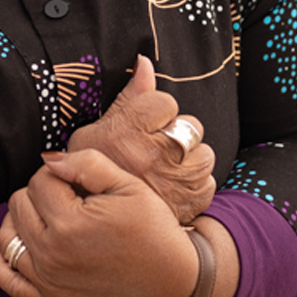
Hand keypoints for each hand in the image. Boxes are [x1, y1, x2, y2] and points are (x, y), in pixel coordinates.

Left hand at [0, 149, 199, 296]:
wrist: (170, 280)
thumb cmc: (154, 231)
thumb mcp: (130, 186)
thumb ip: (88, 164)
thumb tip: (50, 160)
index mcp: (71, 223)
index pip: (41, 180)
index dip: (61, 172)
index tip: (83, 181)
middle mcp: (51, 253)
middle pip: (19, 204)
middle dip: (42, 193)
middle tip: (72, 198)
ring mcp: (47, 278)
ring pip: (7, 235)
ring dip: (21, 219)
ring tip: (48, 214)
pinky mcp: (49, 296)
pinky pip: (6, 280)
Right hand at [63, 55, 216, 224]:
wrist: (97, 236)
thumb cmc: (88, 182)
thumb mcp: (91, 137)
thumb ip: (127, 97)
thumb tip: (145, 61)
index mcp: (129, 132)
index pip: (164, 102)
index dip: (154, 116)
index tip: (141, 132)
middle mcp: (157, 152)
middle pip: (188, 126)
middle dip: (174, 137)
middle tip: (151, 156)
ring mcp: (179, 177)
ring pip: (203, 152)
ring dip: (188, 160)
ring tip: (162, 175)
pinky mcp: (194, 199)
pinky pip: (207, 180)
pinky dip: (193, 185)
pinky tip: (170, 191)